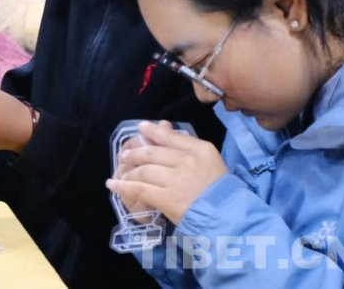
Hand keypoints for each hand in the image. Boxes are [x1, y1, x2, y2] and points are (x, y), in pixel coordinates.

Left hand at [106, 121, 226, 223]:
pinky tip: (113, 185)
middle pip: (152, 153)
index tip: (140, 128)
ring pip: (143, 170)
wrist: (230, 218)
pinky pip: (139, 189)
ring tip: (121, 172)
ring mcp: (177, 180)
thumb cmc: (222, 191)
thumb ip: (188, 146)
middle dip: (134, 153)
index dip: (152, 132)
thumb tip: (164, 126)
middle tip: (124, 155)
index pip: (170, 137)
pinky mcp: (167, 198)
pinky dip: (123, 186)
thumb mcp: (211, 162)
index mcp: (201, 149)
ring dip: (128, 171)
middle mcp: (187, 161)